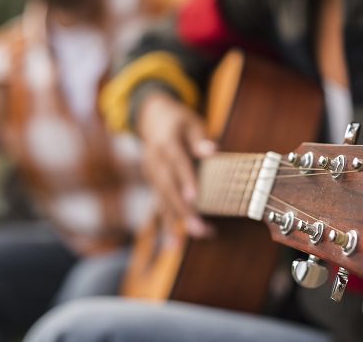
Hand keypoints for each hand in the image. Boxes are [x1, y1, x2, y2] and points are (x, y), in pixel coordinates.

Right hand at [137, 92, 216, 237]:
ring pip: (160, 201)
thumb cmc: (179, 121)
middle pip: (167, 188)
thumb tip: (211, 150)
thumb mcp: (192, 122)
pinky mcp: (152, 184)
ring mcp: (150, 174)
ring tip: (184, 243)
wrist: (151, 118)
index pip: (177, 163)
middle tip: (198, 229)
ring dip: (173, 223)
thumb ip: (200, 139)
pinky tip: (172, 245)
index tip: (194, 198)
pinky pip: (158, 206)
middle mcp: (154, 161)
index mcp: (166, 143)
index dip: (186, 180)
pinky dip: (165, 225)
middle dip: (181, 210)